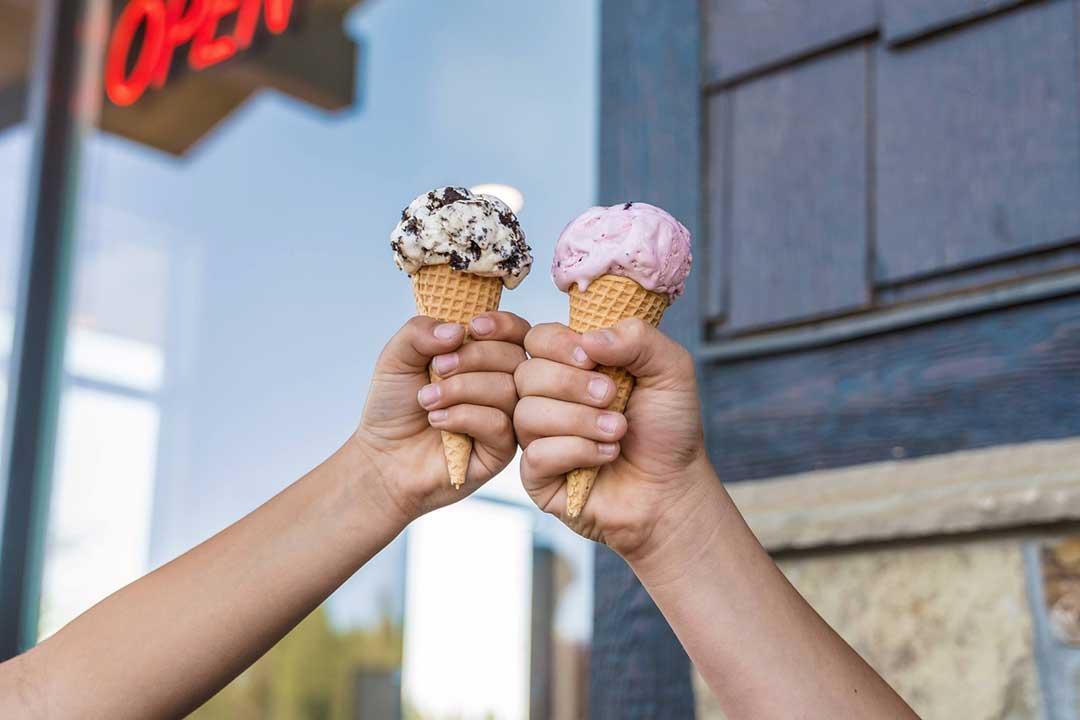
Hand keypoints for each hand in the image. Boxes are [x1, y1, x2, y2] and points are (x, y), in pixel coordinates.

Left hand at [354, 312, 528, 521]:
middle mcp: (502, 386)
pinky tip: (438, 421)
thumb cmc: (394, 407)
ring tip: (427, 400)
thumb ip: (420, 331)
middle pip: (515, 357)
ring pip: (506, 389)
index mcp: (486, 359)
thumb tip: (459, 330)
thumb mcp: (397, 357)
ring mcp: (505, 419)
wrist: (382, 457)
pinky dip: (463, 416)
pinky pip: (499, 423)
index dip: (502, 325)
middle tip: (436, 369)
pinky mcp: (500, 451)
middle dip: (473, 357)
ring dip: (461, 389)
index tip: (473, 326)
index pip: (517, 332)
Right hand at [513, 318, 715, 559]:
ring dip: (580, 420)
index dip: (557, 344)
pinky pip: (536, 454)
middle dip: (572, 384)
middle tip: (612, 396)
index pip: (537, 339)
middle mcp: (549, 399)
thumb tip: (588, 339)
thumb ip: (637, 338)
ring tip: (617, 431)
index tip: (591, 358)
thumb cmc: (669, 429)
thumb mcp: (670, 370)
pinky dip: (577, 451)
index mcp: (572, 367)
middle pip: (526, 374)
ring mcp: (539, 438)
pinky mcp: (538, 476)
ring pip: (527, 414)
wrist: (674, 487)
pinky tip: (606, 456)